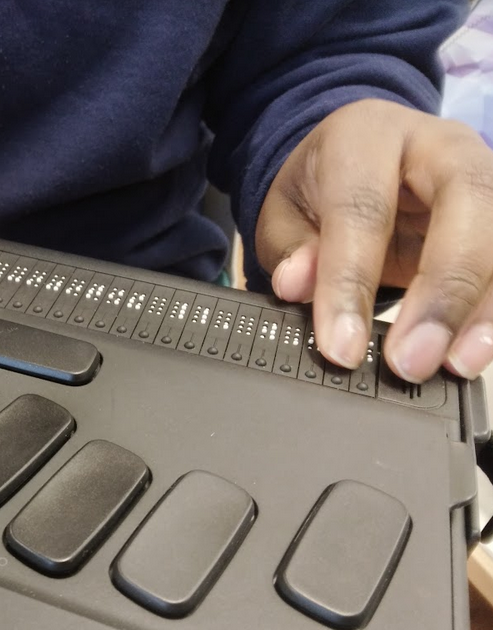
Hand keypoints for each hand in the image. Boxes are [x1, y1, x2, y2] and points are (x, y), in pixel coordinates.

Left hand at [256, 98, 492, 382]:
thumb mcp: (284, 210)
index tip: (341, 347)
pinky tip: (473, 352)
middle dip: (441, 293)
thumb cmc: (323, 186)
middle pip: (466, 206)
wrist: (362, 154)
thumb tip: (296, 284)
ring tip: (455, 365)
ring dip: (482, 310)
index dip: (352, 283)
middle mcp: (439, 146)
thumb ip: (288, 247)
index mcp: (368, 136)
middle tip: (411, 361)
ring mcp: (485, 174)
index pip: (364, 208)